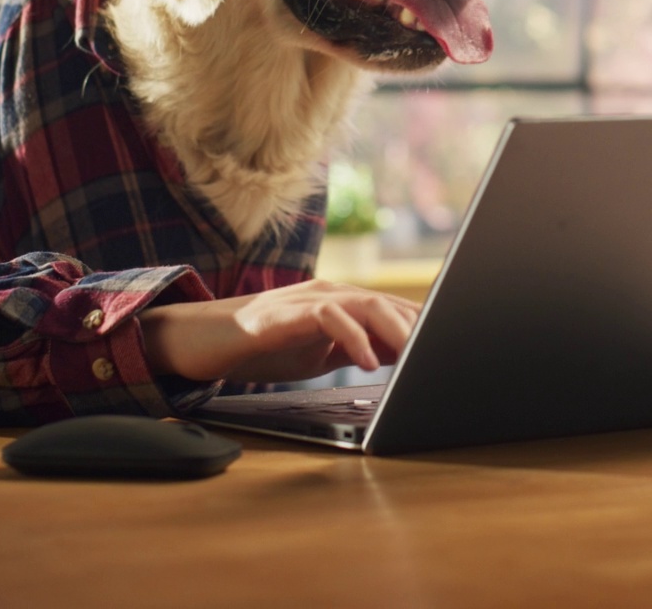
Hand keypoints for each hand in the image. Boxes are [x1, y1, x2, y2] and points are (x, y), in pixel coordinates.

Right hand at [140, 280, 419, 384]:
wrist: (207, 338)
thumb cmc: (264, 344)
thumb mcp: (319, 351)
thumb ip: (355, 347)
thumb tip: (397, 355)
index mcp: (340, 303)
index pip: (390, 309)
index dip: (421, 328)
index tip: (447, 350)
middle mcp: (329, 294)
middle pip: (385, 302)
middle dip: (418, 327)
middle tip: (443, 355)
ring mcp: (307, 300)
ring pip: (363, 303)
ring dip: (394, 328)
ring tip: (416, 356)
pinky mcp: (286, 314)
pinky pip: (328, 317)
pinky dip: (352, 337)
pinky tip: (368, 360)